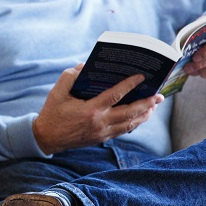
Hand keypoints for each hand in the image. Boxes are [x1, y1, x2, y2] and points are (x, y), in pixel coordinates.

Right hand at [32, 64, 163, 154]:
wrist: (46, 138)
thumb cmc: (52, 112)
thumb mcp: (57, 91)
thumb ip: (70, 76)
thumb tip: (85, 66)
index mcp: (90, 110)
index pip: (115, 95)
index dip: (130, 85)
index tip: (141, 76)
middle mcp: (99, 123)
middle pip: (130, 113)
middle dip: (147, 103)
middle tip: (159, 95)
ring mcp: (102, 133)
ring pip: (130, 124)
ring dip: (144, 114)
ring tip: (154, 105)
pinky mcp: (102, 138)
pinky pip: (123, 131)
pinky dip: (135, 123)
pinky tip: (141, 116)